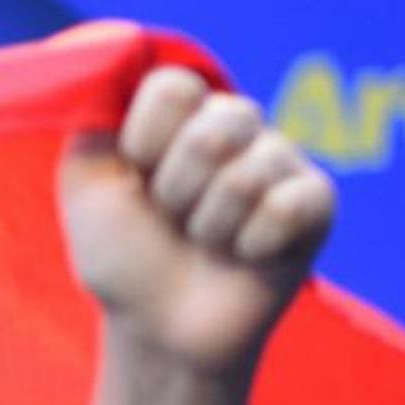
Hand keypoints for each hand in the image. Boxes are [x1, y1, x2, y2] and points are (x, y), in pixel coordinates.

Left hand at [60, 64, 333, 377]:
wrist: (159, 332)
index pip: (172, 88)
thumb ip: (94, 127)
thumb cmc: (124, 261)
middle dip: (177, 190)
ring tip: (207, 243)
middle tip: (174, 221)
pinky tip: (246, 256)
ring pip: (250, 170)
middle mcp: (238, 126)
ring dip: (210, 225)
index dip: (144, 143)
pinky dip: (252, 244)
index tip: (136, 179)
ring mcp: (282, 160)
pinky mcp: (317, 202)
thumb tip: (124, 72)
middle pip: (219, 123)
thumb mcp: (87, 190)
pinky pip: (288, 204)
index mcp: (183, 116)